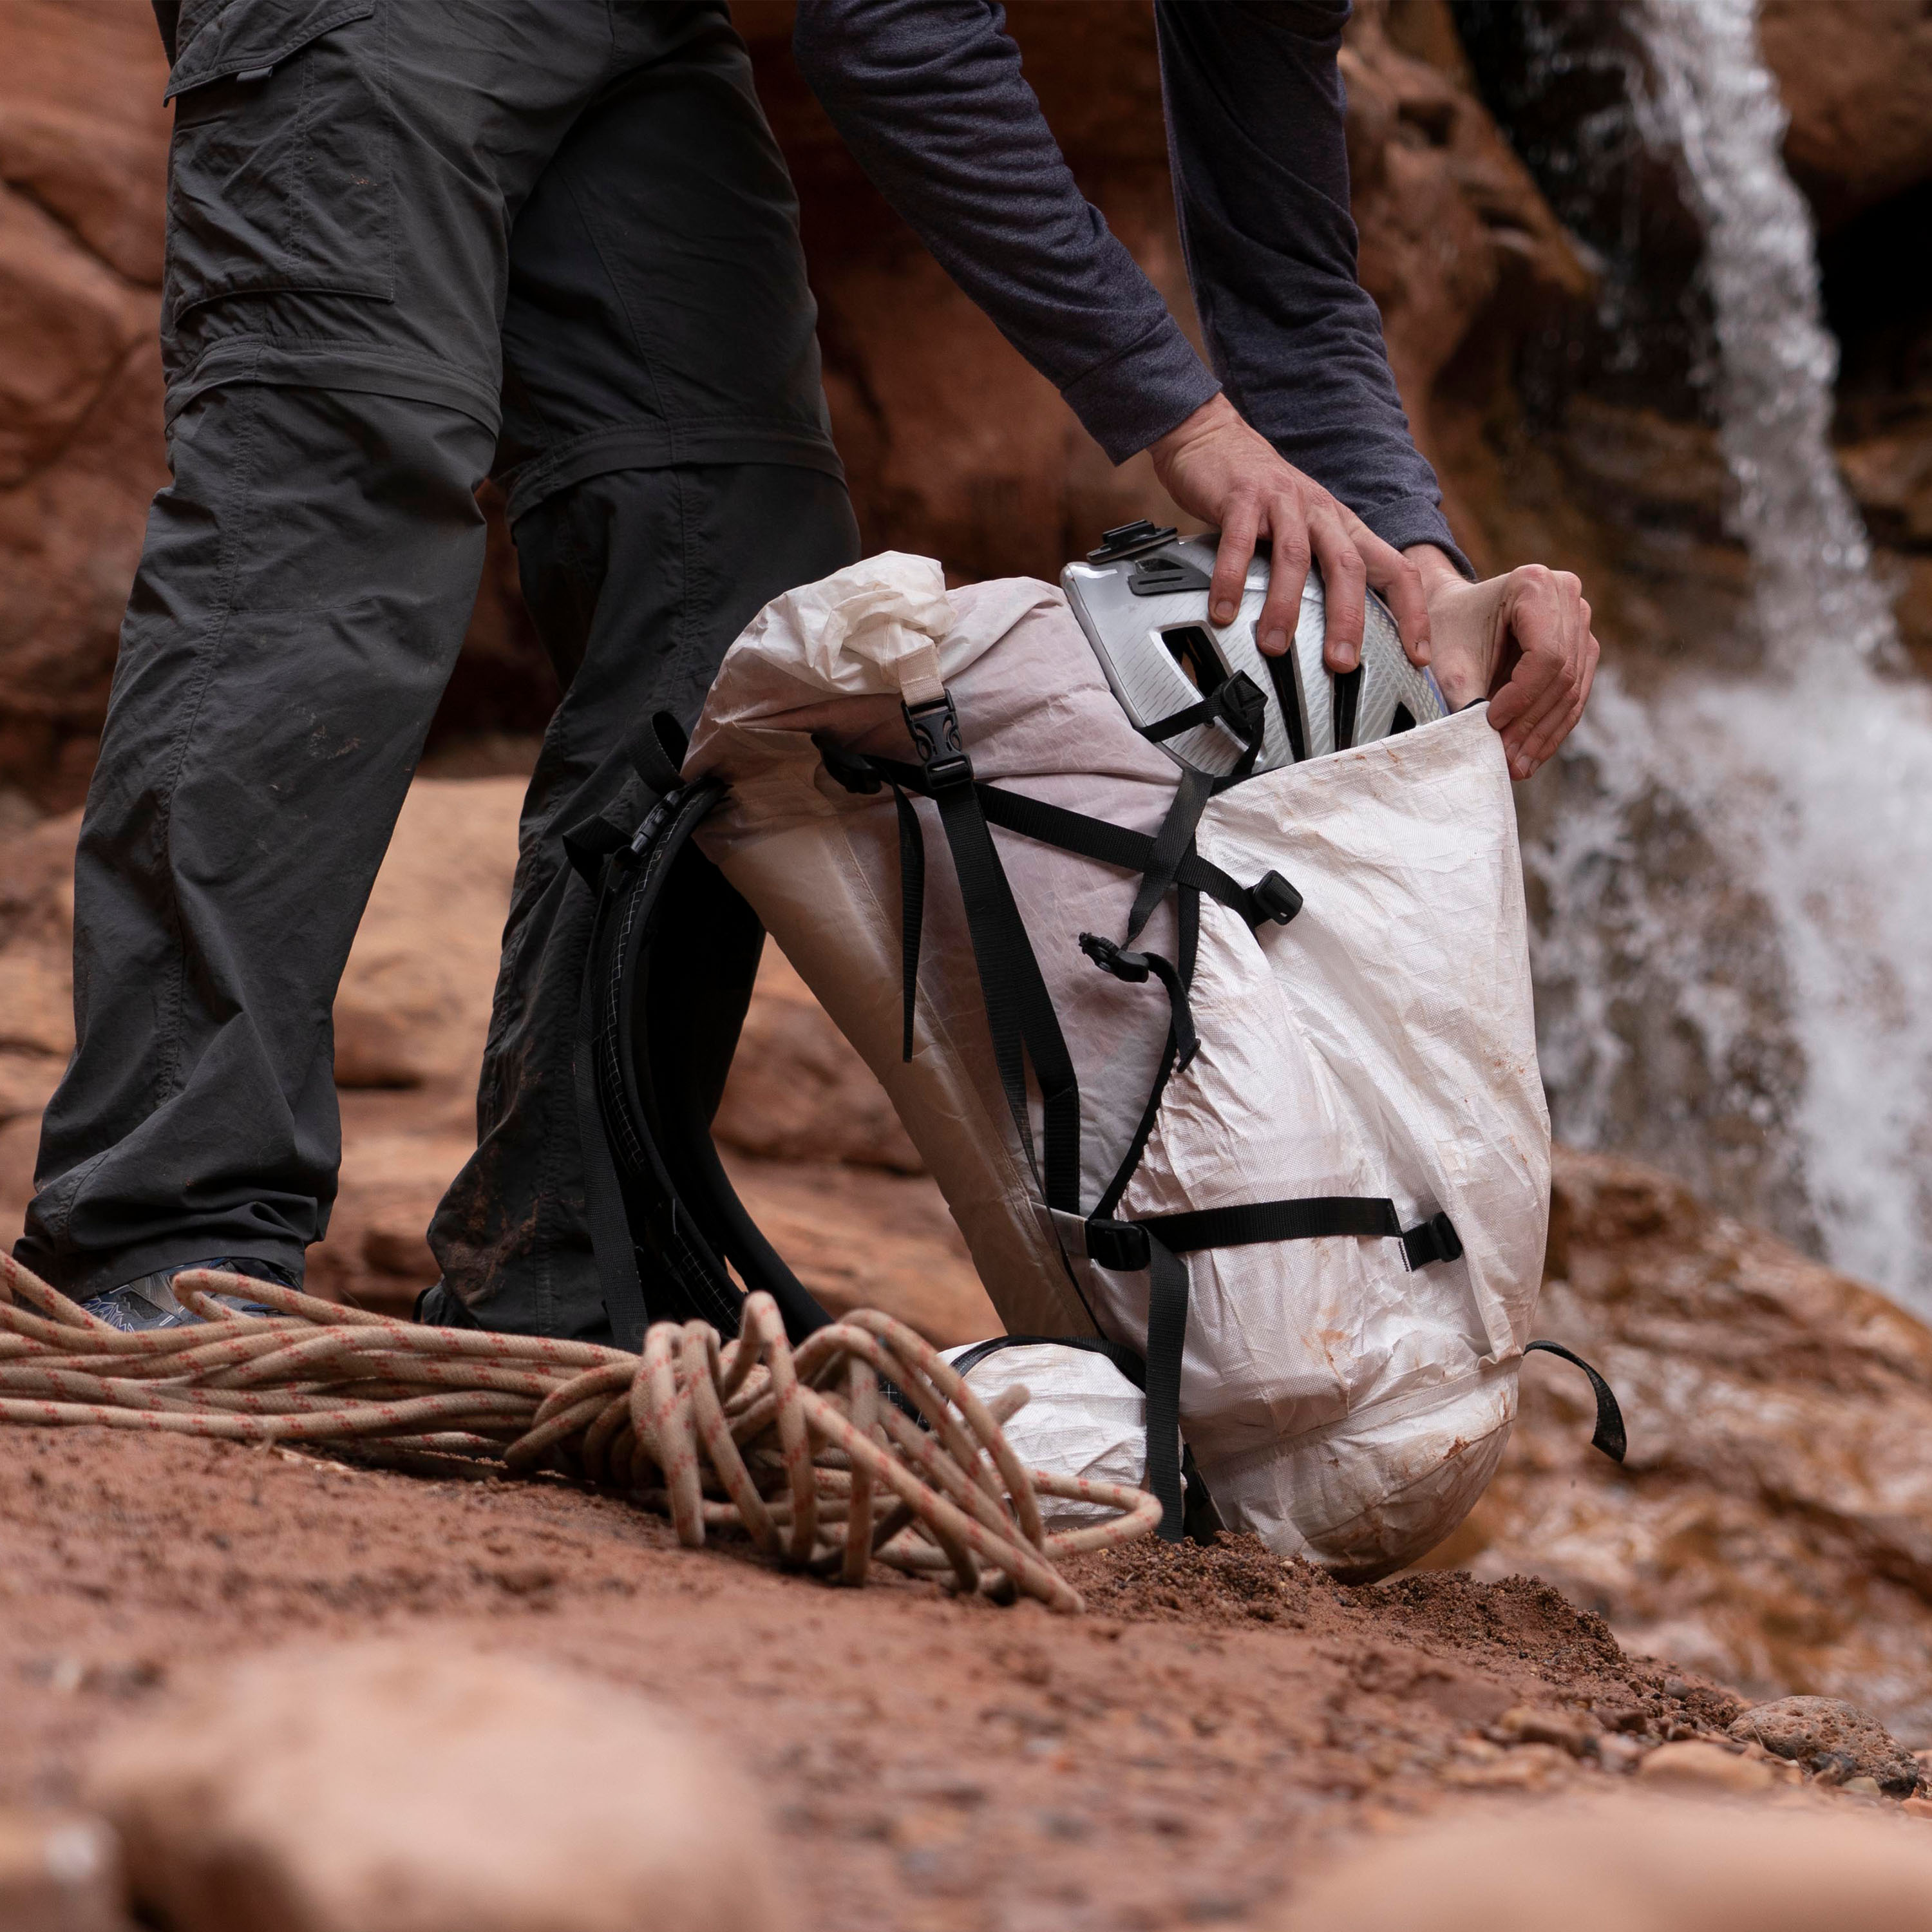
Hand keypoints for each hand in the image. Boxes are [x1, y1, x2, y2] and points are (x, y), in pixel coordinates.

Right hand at [1149, 395, 1429, 673]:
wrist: (1216, 440)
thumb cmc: (1261, 497)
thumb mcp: (1305, 530)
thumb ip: (1318, 572)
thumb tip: (1332, 636)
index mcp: (1344, 527)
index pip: (1396, 570)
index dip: (1412, 613)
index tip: (1417, 657)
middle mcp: (1321, 513)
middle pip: (1349, 567)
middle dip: (1349, 619)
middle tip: (1341, 664)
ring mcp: (1283, 502)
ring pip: (1296, 557)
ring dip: (1287, 606)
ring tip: (1274, 645)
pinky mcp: (1242, 497)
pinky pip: (1239, 543)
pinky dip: (1232, 579)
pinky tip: (1223, 612)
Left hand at [1406, 545, 1598, 779]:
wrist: (1450, 613)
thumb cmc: (1444, 630)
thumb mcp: (1446, 663)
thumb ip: (1467, 700)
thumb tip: (1488, 751)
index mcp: (1534, 584)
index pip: (1546, 655)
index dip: (1522, 698)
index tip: (1490, 724)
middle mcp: (1567, 595)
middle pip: (1563, 674)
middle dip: (1533, 723)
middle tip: (1508, 762)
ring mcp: (1580, 620)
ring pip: (1573, 689)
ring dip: (1545, 734)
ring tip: (1517, 767)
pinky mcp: (1581, 646)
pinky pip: (1575, 694)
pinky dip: (1552, 728)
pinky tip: (1530, 756)